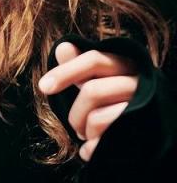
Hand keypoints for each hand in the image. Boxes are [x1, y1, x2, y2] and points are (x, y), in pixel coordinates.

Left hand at [38, 42, 138, 161]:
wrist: (153, 128)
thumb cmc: (117, 99)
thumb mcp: (97, 79)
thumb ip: (79, 65)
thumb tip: (62, 47)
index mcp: (125, 63)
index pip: (93, 60)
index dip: (65, 72)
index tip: (43, 87)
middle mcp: (138, 82)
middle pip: (93, 91)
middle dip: (75, 113)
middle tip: (74, 125)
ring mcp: (142, 107)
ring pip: (97, 117)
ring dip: (84, 129)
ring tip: (86, 134)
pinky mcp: (143, 131)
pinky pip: (107, 138)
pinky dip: (91, 147)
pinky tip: (90, 149)